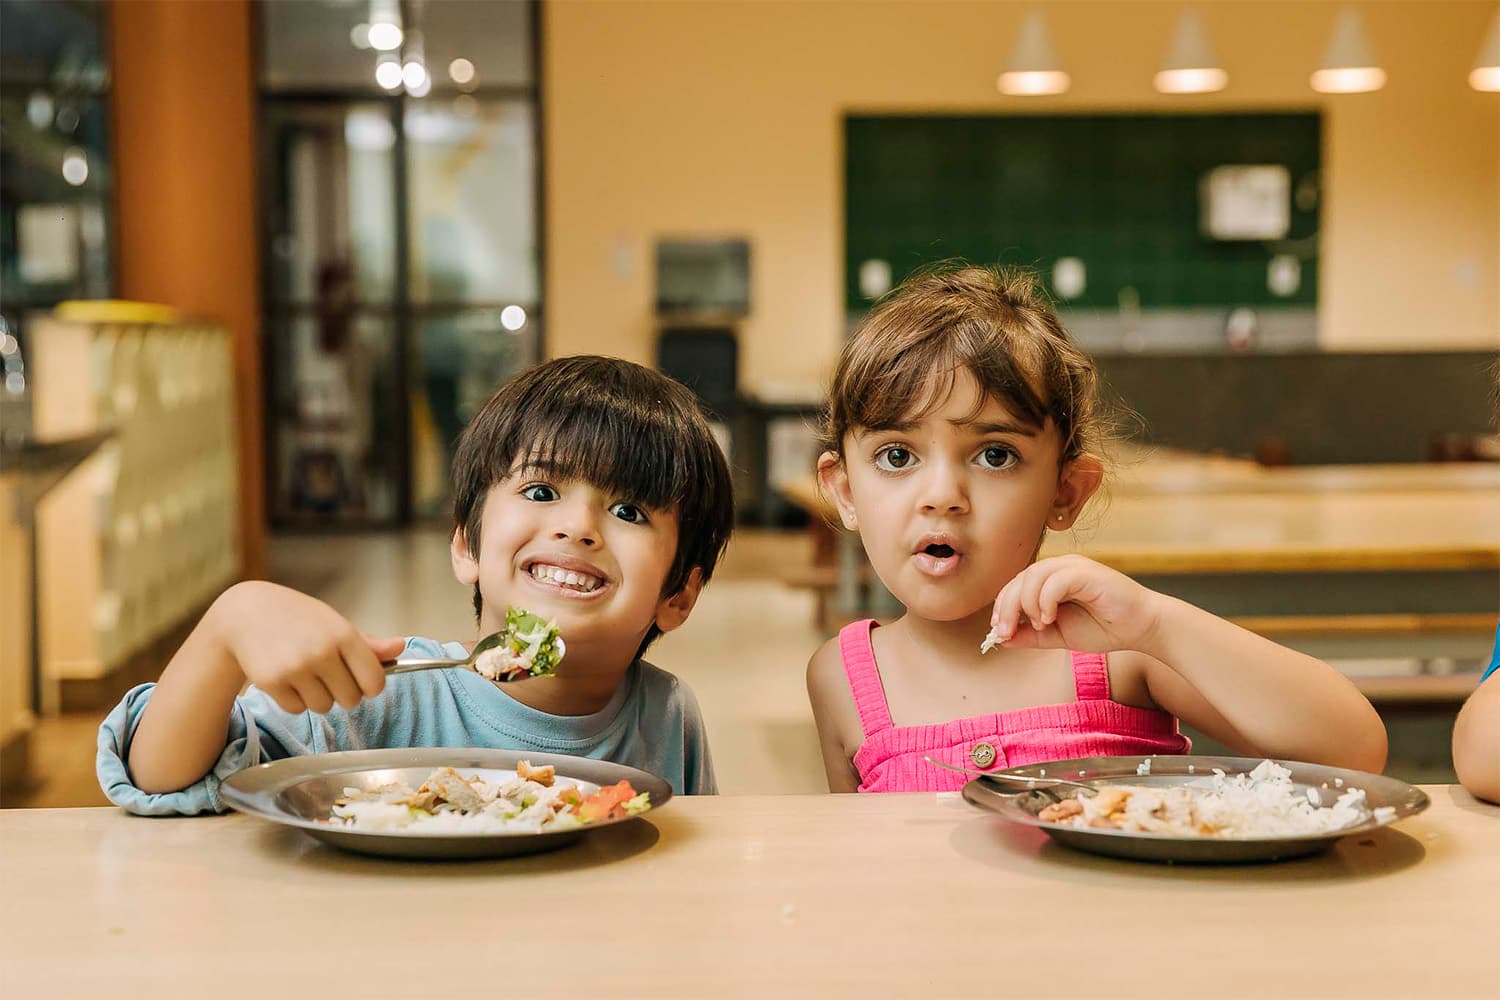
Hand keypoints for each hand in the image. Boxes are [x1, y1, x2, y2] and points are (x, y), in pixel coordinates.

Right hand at [210, 581, 405, 713]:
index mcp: (343, 634)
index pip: (375, 681)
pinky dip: (294, 699)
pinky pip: (297, 709)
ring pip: (323, 707)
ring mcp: (296, 668)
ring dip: (318, 696)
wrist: (246, 613)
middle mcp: (321, 652)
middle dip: (343, 692)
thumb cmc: (298, 618)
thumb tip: (400, 648)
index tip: (363, 680)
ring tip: (305, 672)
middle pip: (351, 700)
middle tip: (328, 673)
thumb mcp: (334, 623)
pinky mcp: (272, 683)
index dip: (371, 686)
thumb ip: (368, 644)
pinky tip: (286, 676)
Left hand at [989, 555, 1164, 653]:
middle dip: (1006, 606)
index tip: (998, 631)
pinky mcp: (1087, 572)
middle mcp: (1061, 567)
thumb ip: (1031, 636)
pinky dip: (1045, 601)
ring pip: (1033, 575)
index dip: (1002, 606)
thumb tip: (1001, 639)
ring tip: (1038, 625)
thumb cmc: (1104, 628)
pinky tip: (1049, 619)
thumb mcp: (1059, 637)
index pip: (1016, 584)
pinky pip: (1055, 580)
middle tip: (1004, 632)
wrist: (1142, 629)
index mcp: (1052, 578)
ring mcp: (1074, 567)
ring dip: (1026, 604)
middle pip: (1020, 578)